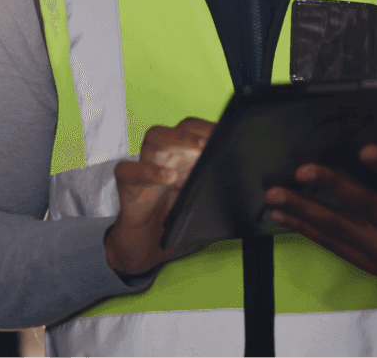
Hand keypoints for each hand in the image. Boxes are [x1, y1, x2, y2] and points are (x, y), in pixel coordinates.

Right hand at [104, 117, 214, 276]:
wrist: (144, 249)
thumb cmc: (172, 223)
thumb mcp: (199, 205)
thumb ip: (216, 190)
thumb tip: (248, 184)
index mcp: (185, 158)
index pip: (197, 131)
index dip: (211, 129)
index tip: (230, 133)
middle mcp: (166, 157)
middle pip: (178, 128)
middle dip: (197, 130)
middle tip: (212, 142)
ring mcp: (145, 168)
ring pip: (154, 138)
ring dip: (177, 140)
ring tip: (196, 150)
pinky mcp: (127, 186)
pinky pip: (129, 169)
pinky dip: (147, 170)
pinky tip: (166, 177)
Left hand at [263, 144, 376, 284]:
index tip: (364, 149)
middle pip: (365, 206)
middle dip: (332, 185)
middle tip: (303, 170)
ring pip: (339, 228)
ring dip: (304, 210)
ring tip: (275, 194)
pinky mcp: (368, 264)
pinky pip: (331, 244)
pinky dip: (304, 228)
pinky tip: (281, 213)